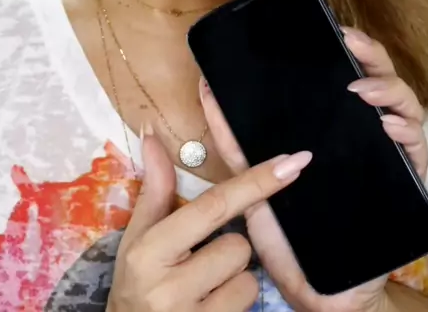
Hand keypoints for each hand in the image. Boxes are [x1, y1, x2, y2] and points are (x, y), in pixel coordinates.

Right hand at [107, 128, 311, 311]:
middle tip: (199, 261)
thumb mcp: (138, 238)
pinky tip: (210, 308)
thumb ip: (155, 190)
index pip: (214, 206)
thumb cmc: (135, 284)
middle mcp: (170, 287)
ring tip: (203, 288)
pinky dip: (235, 303)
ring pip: (248, 278)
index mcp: (150, 251)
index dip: (256, 182)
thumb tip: (152, 133)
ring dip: (233, 279)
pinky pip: (248, 304)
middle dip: (227, 247)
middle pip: (239, 245)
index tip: (292, 161)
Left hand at [200, 27, 427, 311]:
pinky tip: (387, 125)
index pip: (344, 72)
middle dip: (368, 52)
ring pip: (402, 102)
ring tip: (362, 89)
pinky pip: (415, 145)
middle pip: (376, 76)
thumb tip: (205, 89)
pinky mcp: (404, 179)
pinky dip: (405, 129)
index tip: (331, 27)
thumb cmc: (287, 233)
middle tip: (350, 41)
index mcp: (330, 124)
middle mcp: (362, 130)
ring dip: (386, 88)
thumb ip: (231, 139)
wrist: (318, 288)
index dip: (345, 45)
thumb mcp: (251, 182)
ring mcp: (385, 151)